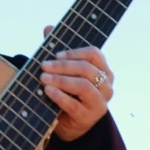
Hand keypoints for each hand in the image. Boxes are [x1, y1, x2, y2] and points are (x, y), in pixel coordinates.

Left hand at [38, 25, 113, 141]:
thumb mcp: (63, 70)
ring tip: (43, 78)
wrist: (67, 121)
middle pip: (87, 69)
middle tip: (43, 65)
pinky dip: (59, 96)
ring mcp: (100, 102)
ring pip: (83, 86)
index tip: (56, 54)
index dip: (74, 52)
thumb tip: (48, 28)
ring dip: (60, 80)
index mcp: (103, 70)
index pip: (94, 54)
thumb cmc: (67, 91)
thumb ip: (58, 51)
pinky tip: (48, 90)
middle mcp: (106, 86)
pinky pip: (74, 104)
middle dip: (62, 66)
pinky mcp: (89, 117)